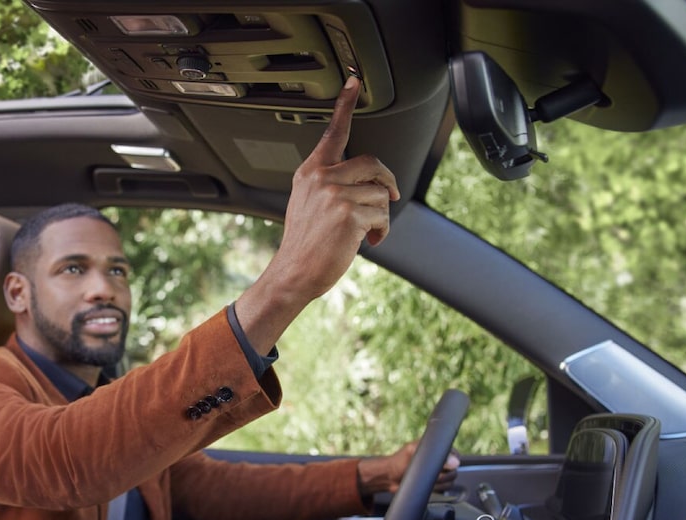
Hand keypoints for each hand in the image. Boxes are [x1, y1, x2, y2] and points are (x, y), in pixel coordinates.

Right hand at [234, 76, 399, 354]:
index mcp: (310, 172)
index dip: (345, 104)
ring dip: (381, 215)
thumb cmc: (304, 243)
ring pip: (381, 193)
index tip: (354, 80)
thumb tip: (370, 182)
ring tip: (366, 231)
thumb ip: (329, 183)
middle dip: (387, 181)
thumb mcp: (307, 203)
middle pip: (373, 163)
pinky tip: (368, 241)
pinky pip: (383, 214)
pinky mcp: (349, 214)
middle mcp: (321, 178)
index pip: (333, 132)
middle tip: (390, 196)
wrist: (294, 273)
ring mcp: (335, 195)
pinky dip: (381, 231)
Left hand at [357, 441, 459, 496]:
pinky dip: (438, 489)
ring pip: (451, 481)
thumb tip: (454, 462)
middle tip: (430, 475)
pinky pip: (446, 489)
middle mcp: (441, 461)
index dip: (451, 462)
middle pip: (454, 470)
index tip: (441, 466)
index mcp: (437, 449)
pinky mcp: (437, 485)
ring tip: (425, 480)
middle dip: (443, 475)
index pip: (455, 455)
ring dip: (439, 483)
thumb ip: (431, 454)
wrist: (390, 477)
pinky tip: (427, 485)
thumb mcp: (413, 452)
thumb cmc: (399, 461)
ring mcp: (439, 474)